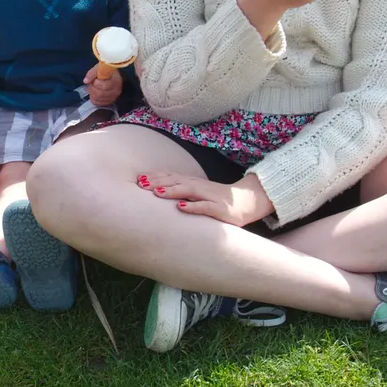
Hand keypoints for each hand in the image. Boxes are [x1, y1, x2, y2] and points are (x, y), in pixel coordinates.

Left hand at [85, 63, 123, 106]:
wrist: (112, 75)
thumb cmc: (106, 71)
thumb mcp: (99, 68)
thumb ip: (92, 73)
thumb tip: (85, 81)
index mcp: (116, 81)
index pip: (103, 86)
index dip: (96, 83)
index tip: (96, 79)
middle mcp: (116, 91)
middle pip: (99, 94)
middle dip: (92, 88)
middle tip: (93, 84)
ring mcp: (113, 97)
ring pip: (98, 99)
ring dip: (92, 93)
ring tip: (94, 87)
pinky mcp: (110, 102)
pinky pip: (98, 103)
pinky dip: (94, 98)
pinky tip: (95, 93)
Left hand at [136, 170, 273, 227]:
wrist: (248, 201)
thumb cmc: (218, 199)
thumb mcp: (197, 194)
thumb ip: (181, 192)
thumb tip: (158, 192)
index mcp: (193, 183)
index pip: (171, 176)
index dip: (155, 176)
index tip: (138, 178)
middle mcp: (199, 187)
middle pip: (176, 180)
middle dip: (158, 181)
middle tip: (140, 184)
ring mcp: (210, 197)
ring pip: (188, 191)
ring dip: (172, 191)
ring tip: (156, 192)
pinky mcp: (220, 209)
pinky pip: (205, 207)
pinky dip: (193, 206)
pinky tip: (181, 207)